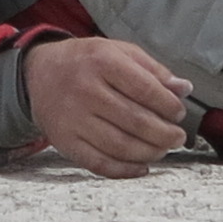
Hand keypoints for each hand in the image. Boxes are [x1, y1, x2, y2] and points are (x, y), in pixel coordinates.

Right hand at [23, 36, 192, 176]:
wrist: (38, 75)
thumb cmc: (85, 62)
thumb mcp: (118, 51)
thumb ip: (152, 69)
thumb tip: (184, 89)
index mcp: (102, 61)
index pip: (145, 89)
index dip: (169, 105)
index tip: (179, 113)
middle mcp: (85, 90)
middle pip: (135, 121)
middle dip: (165, 133)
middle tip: (177, 137)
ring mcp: (73, 119)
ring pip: (121, 145)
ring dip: (150, 152)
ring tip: (162, 149)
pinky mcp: (65, 142)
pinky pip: (100, 163)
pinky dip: (126, 170)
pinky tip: (142, 166)